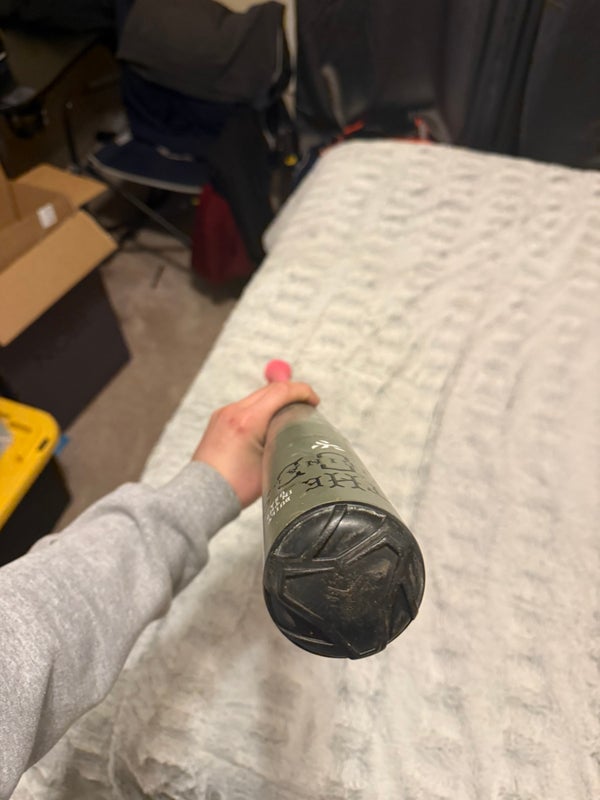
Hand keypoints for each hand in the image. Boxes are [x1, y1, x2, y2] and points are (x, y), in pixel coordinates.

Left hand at [192, 381, 318, 507]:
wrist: (203, 495)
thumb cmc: (236, 486)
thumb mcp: (271, 463)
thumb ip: (285, 440)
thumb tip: (297, 428)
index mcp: (248, 421)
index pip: (281, 391)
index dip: (303, 392)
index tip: (315, 402)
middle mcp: (233, 411)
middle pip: (270, 389)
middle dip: (291, 394)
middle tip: (306, 408)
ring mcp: (224, 413)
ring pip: (258, 396)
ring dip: (276, 401)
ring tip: (287, 420)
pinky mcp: (218, 419)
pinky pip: (245, 406)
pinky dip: (260, 410)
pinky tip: (267, 427)